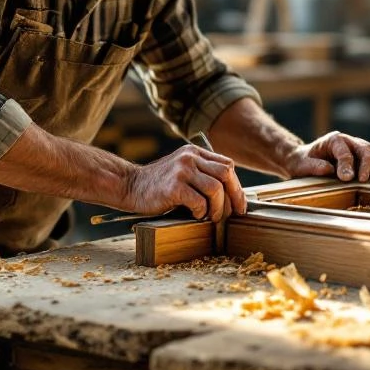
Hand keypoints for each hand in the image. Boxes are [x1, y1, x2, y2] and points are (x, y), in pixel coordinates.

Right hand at [124, 143, 246, 221]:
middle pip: (226, 174)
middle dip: (234, 197)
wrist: (130, 186)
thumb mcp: (182, 170)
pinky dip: (201, 212)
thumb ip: (202, 174)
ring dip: (218, 208)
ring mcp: (181, 170)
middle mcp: (189, 157)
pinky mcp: (173, 186)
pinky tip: (195, 215)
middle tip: (231, 214)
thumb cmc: (159, 184)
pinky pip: (199, 201)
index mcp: (194, 152)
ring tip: (211, 217)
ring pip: (215, 189)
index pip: (227, 165)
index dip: (237, 186)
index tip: (239, 204)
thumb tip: (232, 197)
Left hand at [284, 131, 369, 181]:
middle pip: (365, 149)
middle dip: (367, 165)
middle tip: (364, 181)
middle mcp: (349, 141)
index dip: (347, 165)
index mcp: (334, 140)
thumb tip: (330, 170)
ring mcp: (357, 149)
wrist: (304, 161)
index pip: (345, 152)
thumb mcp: (301, 164)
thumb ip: (314, 166)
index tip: (347, 179)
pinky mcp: (362, 159)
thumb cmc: (302, 163)